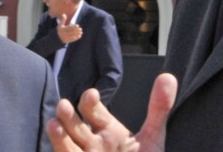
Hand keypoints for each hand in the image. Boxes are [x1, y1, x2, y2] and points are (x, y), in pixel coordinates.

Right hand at [47, 73, 176, 150]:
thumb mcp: (153, 138)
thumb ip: (158, 109)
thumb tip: (169, 77)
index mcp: (108, 129)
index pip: (94, 110)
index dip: (91, 101)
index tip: (92, 95)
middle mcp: (93, 143)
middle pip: (77, 125)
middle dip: (69, 116)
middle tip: (64, 105)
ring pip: (68, 145)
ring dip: (60, 135)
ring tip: (54, 124)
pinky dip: (62, 150)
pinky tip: (58, 143)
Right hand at [57, 14, 82, 44]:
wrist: (57, 38)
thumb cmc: (60, 30)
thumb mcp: (60, 25)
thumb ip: (63, 20)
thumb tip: (64, 14)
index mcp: (62, 29)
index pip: (69, 28)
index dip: (74, 27)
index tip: (78, 25)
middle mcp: (64, 34)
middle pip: (71, 32)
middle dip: (76, 30)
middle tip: (80, 29)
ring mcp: (65, 38)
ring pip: (72, 36)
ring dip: (77, 34)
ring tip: (81, 32)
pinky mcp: (67, 41)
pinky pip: (72, 39)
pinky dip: (76, 37)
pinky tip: (79, 36)